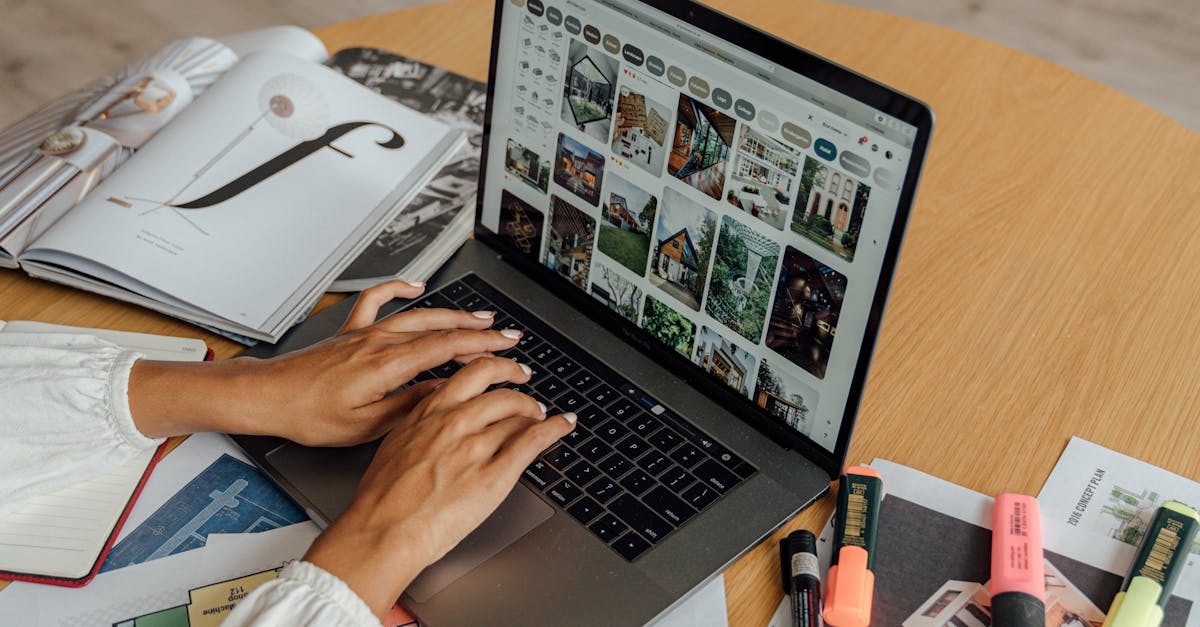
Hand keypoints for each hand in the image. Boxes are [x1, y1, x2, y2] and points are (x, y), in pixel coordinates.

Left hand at [128, 281, 522, 444]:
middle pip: (440, 328)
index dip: (485, 347)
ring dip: (452, 314)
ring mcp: (364, 333)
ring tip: (479, 317)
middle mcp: (379, 342)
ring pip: (417, 315)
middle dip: (478, 330)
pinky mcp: (349, 332)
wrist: (268, 398)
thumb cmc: (309, 415)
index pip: (448, 348)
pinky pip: (378, 301)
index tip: (508, 349)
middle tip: (506, 335)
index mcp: (387, 365)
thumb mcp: (367, 425)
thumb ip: (411, 406)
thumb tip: (445, 393)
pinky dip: (399, 289)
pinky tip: (415, 286)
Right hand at [303, 356, 575, 617]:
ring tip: (541, 417)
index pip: (472, 374)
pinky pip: (534, 441)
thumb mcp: (394, 446)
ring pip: (519, 414)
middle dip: (520, 389)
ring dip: (536, 413)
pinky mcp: (496, 474)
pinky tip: (564, 424)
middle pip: (501, 389)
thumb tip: (434, 421)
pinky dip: (555, 428)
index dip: (495, 368)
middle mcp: (455, 422)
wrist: (383, 531)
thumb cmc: (382, 500)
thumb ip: (419, 426)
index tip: (502, 370)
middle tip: (528, 394)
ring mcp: (477, 446)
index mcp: (429, 413)